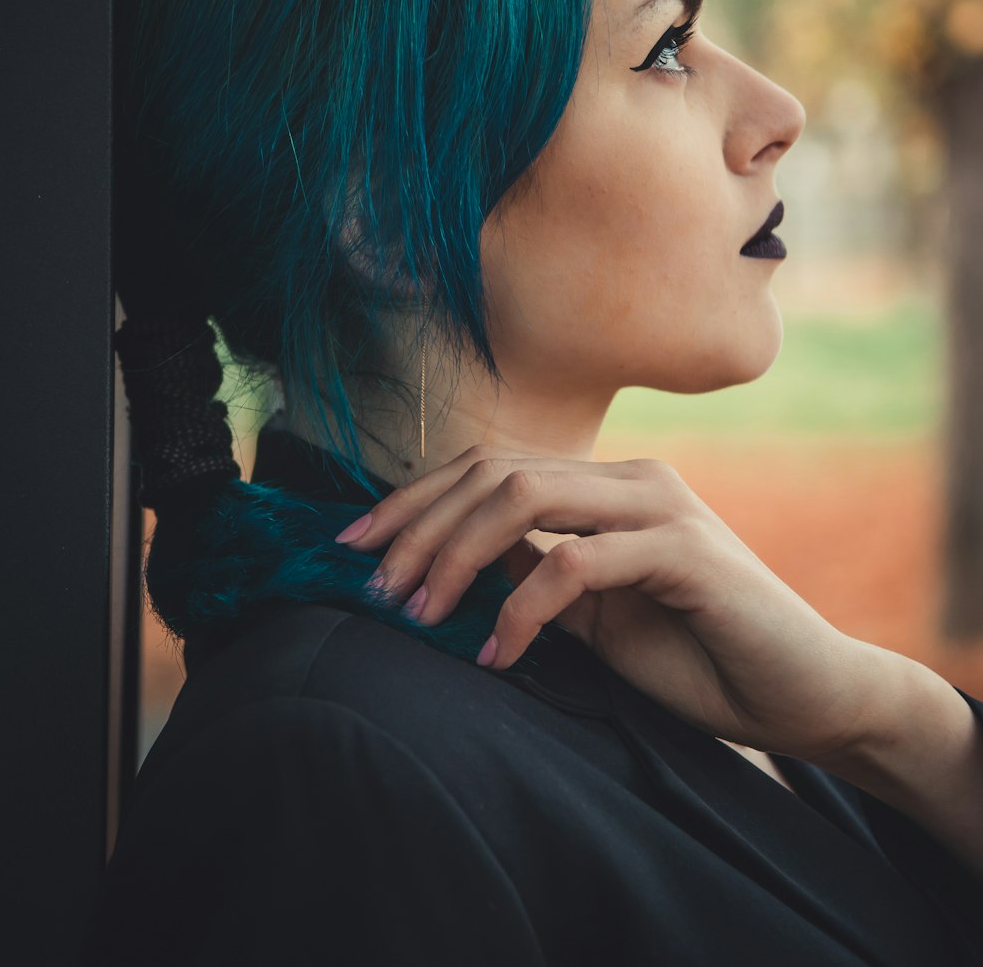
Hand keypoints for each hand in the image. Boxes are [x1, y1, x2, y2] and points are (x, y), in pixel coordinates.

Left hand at [336, 447, 882, 761]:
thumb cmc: (698, 654)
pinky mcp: (686, 553)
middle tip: (372, 584)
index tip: (354, 547)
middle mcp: (631, 478)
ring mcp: (661, 507)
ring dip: (456, 553)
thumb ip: (537, 575)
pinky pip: (577, 565)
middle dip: (419, 523)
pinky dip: (520, 610)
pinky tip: (495, 655)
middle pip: (494, 470)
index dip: (415, 499)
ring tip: (417, 611)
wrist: (805, 693)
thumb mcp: (596, 615)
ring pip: (525, 495)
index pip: (490, 466)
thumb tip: (455, 562)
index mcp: (607, 485)